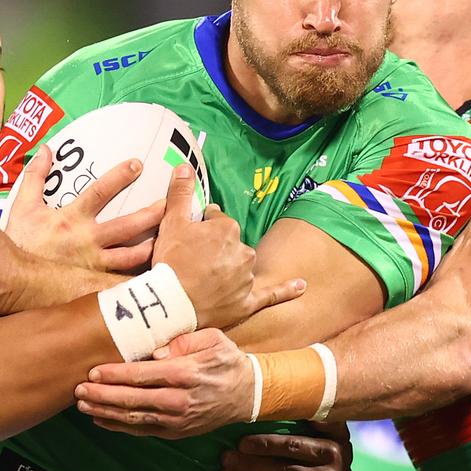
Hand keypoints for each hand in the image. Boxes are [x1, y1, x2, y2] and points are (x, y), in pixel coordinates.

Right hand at [5, 147, 163, 272]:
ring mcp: (93, 264)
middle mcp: (86, 240)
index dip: (120, 176)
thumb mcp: (23, 206)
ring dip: (152, 247)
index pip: (99, 192)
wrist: (12, 281)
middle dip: (151, 214)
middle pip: (127, 226)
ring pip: (131, 256)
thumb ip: (35, 177)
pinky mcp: (94, 284)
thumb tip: (45, 149)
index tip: (138, 163)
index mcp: (71, 218)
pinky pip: (122, 283)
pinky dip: (140, 280)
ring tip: (171, 239)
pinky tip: (159, 276)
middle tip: (170, 204)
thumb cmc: (20, 242)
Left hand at [75, 328, 251, 437]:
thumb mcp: (213, 339)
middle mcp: (179, 400)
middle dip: (102, 395)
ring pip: (134, 419)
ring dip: (105, 412)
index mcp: (185, 374)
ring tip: (82, 405)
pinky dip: (119, 427)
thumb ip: (183, 341)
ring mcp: (176, 420)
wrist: (247, 394)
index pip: (142, 375)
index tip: (93, 371)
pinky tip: (101, 420)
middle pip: (133, 399)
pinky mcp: (175, 432)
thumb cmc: (227, 361)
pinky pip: (142, 430)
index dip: (115, 375)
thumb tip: (154, 352)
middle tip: (78, 390)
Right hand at [154, 164, 304, 328]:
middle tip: (196, 260)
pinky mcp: (247, 302)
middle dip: (218, 249)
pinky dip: (286, 290)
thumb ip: (181, 193)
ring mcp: (246, 278)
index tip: (192, 237)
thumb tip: (185, 166)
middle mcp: (243, 251)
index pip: (218, 221)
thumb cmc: (170, 262)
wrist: (170, 304)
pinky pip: (271, 295)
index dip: (204, 228)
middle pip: (231, 244)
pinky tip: (300, 286)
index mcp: (228, 229)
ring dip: (231, 269)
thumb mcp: (172, 222)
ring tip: (208, 279)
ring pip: (242, 267)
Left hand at [222, 424, 358, 470]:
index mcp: (334, 452)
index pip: (293, 446)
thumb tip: (305, 393)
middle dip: (248, 463)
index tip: (241, 442)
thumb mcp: (336, 441)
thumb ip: (325, 420)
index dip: (265, 444)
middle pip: (280, 469)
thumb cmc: (330, 465)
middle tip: (225, 457)